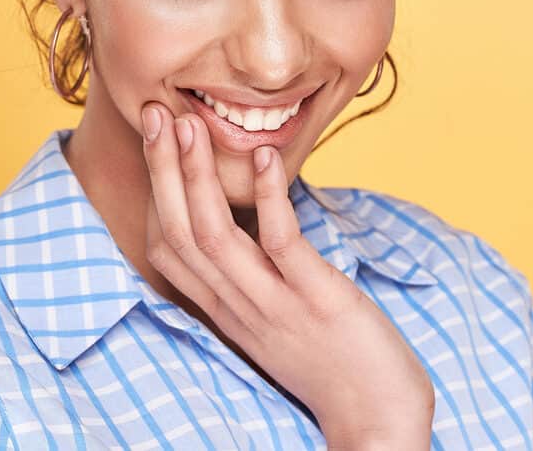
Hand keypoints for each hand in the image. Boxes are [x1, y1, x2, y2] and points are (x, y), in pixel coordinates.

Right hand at [140, 102, 434, 448]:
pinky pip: (280, 245)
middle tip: (156, 113)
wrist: (377, 422)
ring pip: (214, 236)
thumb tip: (244, 225)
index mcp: (225, 309)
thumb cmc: (331, 364)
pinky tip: (263, 158)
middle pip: (180, 233)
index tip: (155, 141)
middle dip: (162, 170)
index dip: (155, 193)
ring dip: (197, 177)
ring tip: (190, 125)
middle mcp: (238, 307)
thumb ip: (250, 278)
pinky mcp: (317, 301)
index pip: (167, 248)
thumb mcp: (272, 320)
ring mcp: (274, 305)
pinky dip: (268, 198)